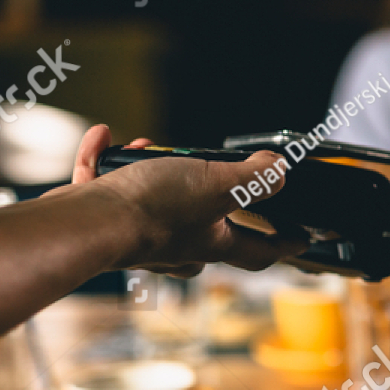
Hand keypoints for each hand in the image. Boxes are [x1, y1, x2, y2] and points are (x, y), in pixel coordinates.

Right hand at [52, 125, 308, 276]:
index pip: (260, 251)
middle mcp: (176, 246)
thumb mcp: (218, 182)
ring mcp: (138, 237)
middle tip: (217, 187)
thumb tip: (280, 170)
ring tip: (149, 151)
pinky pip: (106, 186)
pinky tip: (104, 138)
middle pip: (207, 235)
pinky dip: (103, 160)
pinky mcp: (102, 221)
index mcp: (211, 242)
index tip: (304, 239)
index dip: (286, 243)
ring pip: (155, 206)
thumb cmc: (151, 210)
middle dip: (213, 209)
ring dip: (154, 172)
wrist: (85, 224)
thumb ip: (254, 177)